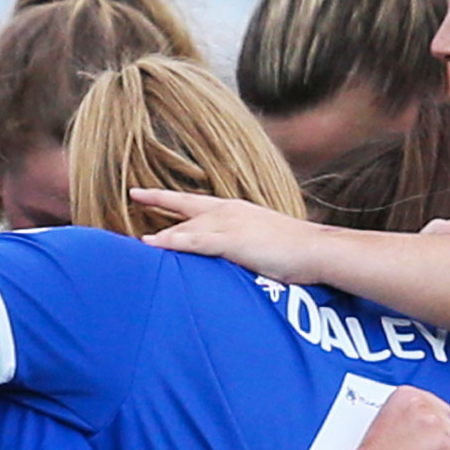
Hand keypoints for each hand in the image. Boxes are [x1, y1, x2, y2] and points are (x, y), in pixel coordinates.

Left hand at [132, 188, 326, 283]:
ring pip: (186, 226)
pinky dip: (173, 243)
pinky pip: (195, 242)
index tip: (146, 192)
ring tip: (136, 239)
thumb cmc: (294, 251)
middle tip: (132, 193)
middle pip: (185, 205)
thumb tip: (226, 256)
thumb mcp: (262, 242)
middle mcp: (229, 212)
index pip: (195, 202)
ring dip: (161, 234)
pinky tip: (154, 245)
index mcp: (235, 210)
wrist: (316, 250)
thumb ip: (240, 245)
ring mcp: (230, 225)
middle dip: (158, 199)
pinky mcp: (233, 241)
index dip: (170, 197)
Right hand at [339, 386, 449, 449]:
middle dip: (435, 442)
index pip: (438, 409)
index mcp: (405, 394)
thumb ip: (413, 417)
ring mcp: (433, 422)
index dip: (425, 432)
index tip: (406, 441)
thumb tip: (435, 423)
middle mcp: (421, 403)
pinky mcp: (443, 444)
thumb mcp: (389, 422)